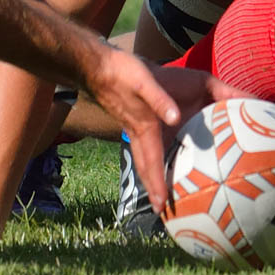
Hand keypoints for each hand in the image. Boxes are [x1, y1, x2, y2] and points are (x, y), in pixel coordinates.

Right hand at [83, 46, 240, 213]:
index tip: (161, 206)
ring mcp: (133, 128)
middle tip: (161, 210)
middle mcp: (137, 132)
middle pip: (146, 167)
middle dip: (153, 189)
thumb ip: (160, 100)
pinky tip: (158, 158)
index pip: (153, 162)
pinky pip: (144, 147)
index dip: (157, 184)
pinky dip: (151, 159)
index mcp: (144, 127)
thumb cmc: (121, 71)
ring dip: (150, 177)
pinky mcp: (133, 120)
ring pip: (143, 158)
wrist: (98, 64)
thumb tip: (176, 117)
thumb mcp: (144, 82)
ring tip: (159, 193)